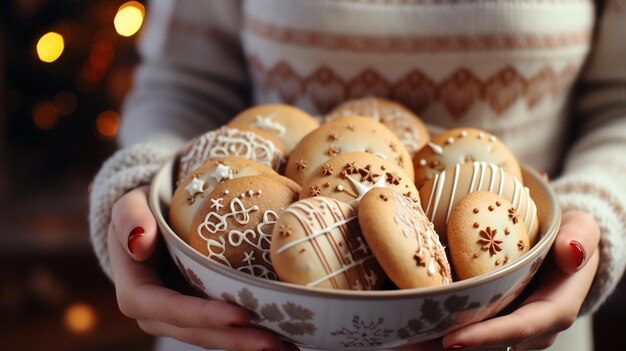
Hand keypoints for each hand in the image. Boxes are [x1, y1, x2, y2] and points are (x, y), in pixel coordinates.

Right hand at [108, 186, 296, 350]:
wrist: (148, 222)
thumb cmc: (140, 212)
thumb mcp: (129, 206)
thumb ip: (129, 218)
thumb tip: (139, 242)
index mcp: (137, 293)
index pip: (171, 309)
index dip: (204, 315)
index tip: (241, 315)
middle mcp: (158, 314)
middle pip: (200, 332)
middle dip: (237, 340)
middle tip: (276, 341)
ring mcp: (182, 317)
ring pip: (216, 336)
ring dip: (249, 343)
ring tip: (289, 346)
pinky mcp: (201, 312)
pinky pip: (225, 328)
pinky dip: (251, 333)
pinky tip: (284, 337)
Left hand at [401, 211, 599, 350]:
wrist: (565, 247)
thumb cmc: (571, 236)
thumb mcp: (582, 229)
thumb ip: (581, 237)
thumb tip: (571, 252)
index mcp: (554, 309)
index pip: (519, 328)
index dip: (486, 337)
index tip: (451, 340)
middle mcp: (529, 327)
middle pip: (487, 344)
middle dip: (446, 347)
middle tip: (407, 343)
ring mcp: (508, 324)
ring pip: (472, 344)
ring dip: (435, 345)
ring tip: (398, 339)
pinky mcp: (492, 319)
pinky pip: (465, 330)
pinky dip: (436, 332)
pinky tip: (406, 323)